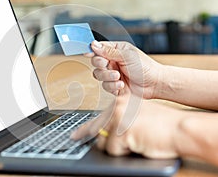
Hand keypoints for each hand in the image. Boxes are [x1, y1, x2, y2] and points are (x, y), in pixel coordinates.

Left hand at [71, 85, 187, 157]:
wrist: (179, 128)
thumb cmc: (163, 124)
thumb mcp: (138, 115)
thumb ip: (120, 119)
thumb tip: (103, 133)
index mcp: (120, 102)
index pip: (98, 117)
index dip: (85, 128)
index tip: (75, 135)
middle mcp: (116, 107)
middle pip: (96, 131)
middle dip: (103, 140)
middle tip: (91, 141)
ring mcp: (117, 118)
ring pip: (104, 143)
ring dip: (118, 147)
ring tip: (135, 140)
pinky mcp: (121, 131)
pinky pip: (113, 150)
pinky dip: (124, 152)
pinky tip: (137, 143)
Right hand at [86, 41, 162, 98]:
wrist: (155, 84)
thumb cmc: (146, 67)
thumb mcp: (127, 56)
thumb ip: (109, 51)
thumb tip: (94, 45)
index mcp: (116, 50)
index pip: (99, 48)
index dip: (92, 50)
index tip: (88, 53)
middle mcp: (113, 62)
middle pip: (96, 62)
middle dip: (100, 64)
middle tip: (107, 65)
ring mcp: (113, 74)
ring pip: (98, 75)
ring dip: (107, 76)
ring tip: (118, 77)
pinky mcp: (114, 86)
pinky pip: (105, 86)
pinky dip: (112, 86)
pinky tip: (121, 85)